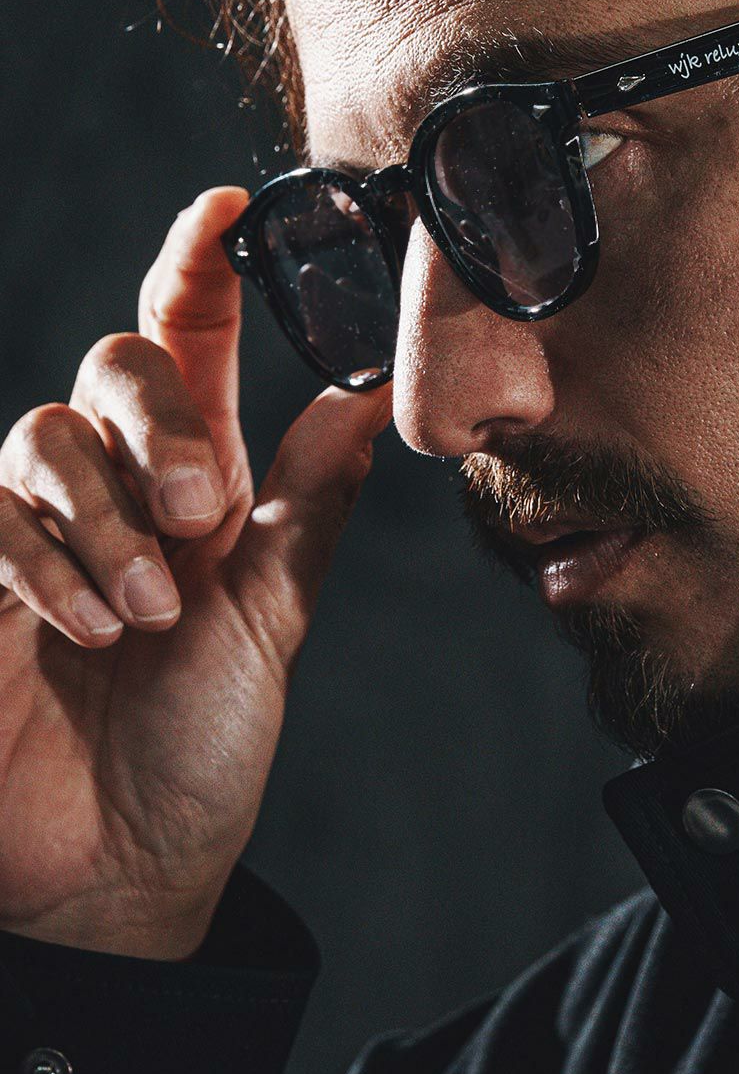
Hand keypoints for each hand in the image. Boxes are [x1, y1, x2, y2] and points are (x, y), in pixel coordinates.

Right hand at [0, 188, 391, 958]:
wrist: (119, 869)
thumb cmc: (200, 742)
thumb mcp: (272, 614)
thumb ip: (308, 500)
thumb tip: (370, 388)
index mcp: (196, 479)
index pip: (185, 341)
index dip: (198, 266)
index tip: (228, 203)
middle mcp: (112, 488)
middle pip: (111, 367)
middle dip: (157, 424)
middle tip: (201, 510)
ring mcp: (33, 532)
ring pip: (40, 437)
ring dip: (105, 519)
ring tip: (146, 612)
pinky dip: (42, 565)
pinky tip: (87, 628)